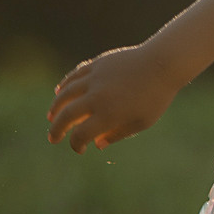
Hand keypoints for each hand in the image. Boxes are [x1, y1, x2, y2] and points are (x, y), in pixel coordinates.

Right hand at [47, 43, 180, 152]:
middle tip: (52, 138)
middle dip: (56, 130)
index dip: (76, 145)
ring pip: (66, 94)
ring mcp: (95, 79)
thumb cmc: (156, 97)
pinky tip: (59, 92)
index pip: (81, 135)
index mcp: (108, 115)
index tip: (80, 149)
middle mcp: (97, 97)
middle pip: (67, 116)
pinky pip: (75, 76)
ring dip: (55, 107)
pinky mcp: (97, 64)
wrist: (162, 63)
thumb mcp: (141, 122)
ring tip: (50, 116)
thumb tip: (97, 144)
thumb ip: (117, 134)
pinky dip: (64, 85)